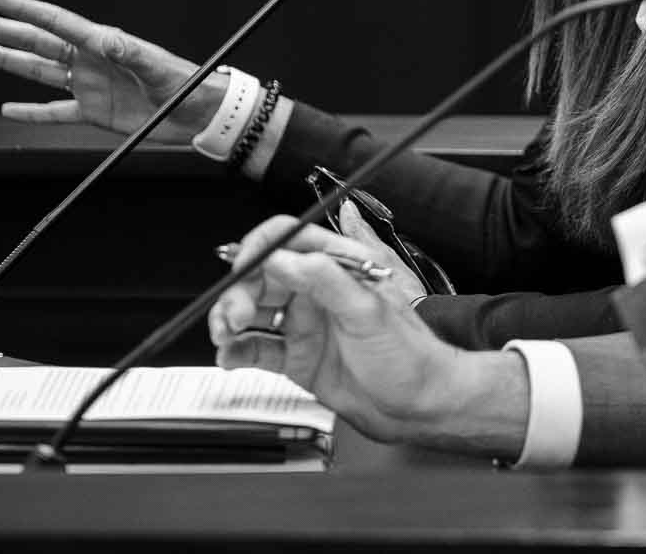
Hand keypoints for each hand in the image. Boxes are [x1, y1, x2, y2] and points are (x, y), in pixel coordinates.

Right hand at [0, 0, 212, 142]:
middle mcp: (90, 61)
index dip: (23, 8)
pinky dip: (30, 113)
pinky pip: (54, 112)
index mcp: (102, 44)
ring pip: (38, 71)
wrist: (199, 114)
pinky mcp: (94, 112)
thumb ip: (130, 52)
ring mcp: (89, 86)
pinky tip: (8, 108)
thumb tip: (103, 39)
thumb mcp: (158, 66)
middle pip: (37, 42)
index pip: (54, 21)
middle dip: (3, 30)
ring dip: (8, 61)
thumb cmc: (185, 83)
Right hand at [209, 217, 461, 443]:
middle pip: (262, 276)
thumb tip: (281, 258)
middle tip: (235, 317)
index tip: (240, 268)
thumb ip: (325, 280)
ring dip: (231, 319)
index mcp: (339, 267)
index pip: (289, 239)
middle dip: (239, 292)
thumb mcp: (369, 311)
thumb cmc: (411, 356)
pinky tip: (230, 356)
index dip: (259, 247)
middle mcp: (318, 292)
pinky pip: (258, 348)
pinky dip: (237, 350)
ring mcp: (306, 324)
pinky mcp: (298, 357)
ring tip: (225, 336)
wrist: (420, 407)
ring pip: (254, 310)